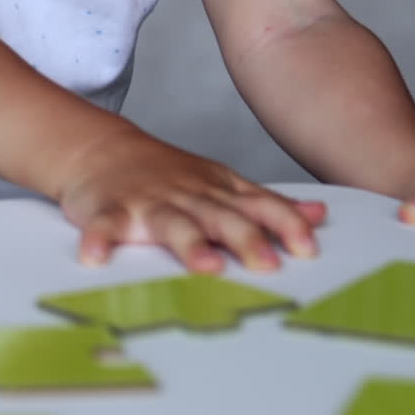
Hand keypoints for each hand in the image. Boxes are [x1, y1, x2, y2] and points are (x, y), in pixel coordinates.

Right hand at [59, 134, 326, 272]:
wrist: (101, 147)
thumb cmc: (167, 175)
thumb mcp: (222, 182)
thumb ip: (266, 203)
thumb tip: (318, 214)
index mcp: (216, 191)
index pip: (258, 205)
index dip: (284, 224)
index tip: (308, 248)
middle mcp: (187, 195)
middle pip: (220, 216)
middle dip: (245, 238)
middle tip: (268, 264)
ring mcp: (147, 202)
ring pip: (171, 222)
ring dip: (188, 243)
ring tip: (205, 267)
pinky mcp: (108, 211)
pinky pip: (104, 226)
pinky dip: (99, 240)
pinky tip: (96, 258)